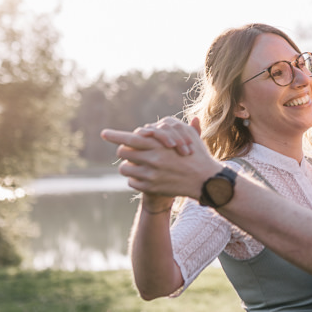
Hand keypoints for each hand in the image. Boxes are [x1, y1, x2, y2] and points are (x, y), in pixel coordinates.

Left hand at [102, 117, 221, 199]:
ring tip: (136, 165)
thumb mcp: (189, 136)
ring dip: (127, 166)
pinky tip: (144, 176)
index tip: (104, 133)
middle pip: (123, 153)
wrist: (206, 181)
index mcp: (160, 145)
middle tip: (128, 151)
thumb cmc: (198, 155)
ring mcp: (151, 175)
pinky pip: (131, 182)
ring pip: (124, 168)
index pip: (129, 138)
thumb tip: (155, 123)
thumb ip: (173, 126)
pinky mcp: (151, 188)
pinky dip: (135, 179)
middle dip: (123, 151)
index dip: (114, 135)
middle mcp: (153, 160)